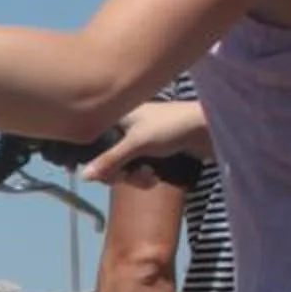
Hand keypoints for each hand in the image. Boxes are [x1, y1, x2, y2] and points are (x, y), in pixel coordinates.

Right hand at [80, 97, 210, 184]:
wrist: (209, 130)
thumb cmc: (170, 127)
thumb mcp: (136, 144)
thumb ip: (109, 160)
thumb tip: (82, 177)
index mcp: (115, 113)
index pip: (89, 134)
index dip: (83, 154)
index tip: (82, 170)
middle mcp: (123, 124)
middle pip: (103, 155)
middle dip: (115, 171)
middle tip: (125, 177)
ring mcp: (138, 138)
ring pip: (121, 164)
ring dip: (132, 176)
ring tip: (148, 177)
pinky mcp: (152, 150)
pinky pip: (136, 167)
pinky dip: (143, 176)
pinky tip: (155, 177)